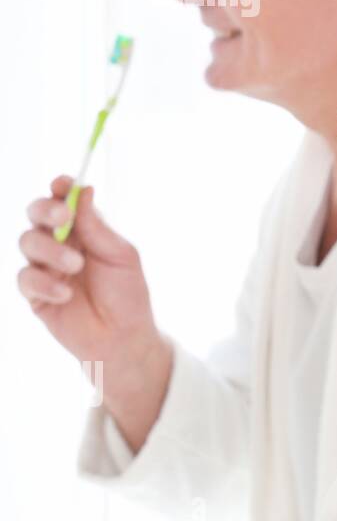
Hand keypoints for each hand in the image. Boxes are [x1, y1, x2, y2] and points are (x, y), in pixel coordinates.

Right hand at [17, 176, 169, 417]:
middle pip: (36, 213)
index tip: (63, 183)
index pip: (64, 200)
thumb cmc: (128, 294)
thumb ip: (98, 227)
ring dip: (50, 250)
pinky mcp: (34, 293)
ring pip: (27, 241)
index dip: (60, 188)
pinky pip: (25, 277)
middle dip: (45, 209)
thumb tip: (86, 190)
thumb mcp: (121, 256)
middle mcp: (60, 243)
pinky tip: (66, 294)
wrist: (123, 337)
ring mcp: (45, 267)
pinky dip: (44, 283)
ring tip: (76, 267)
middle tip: (62, 217)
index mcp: (84, 229)